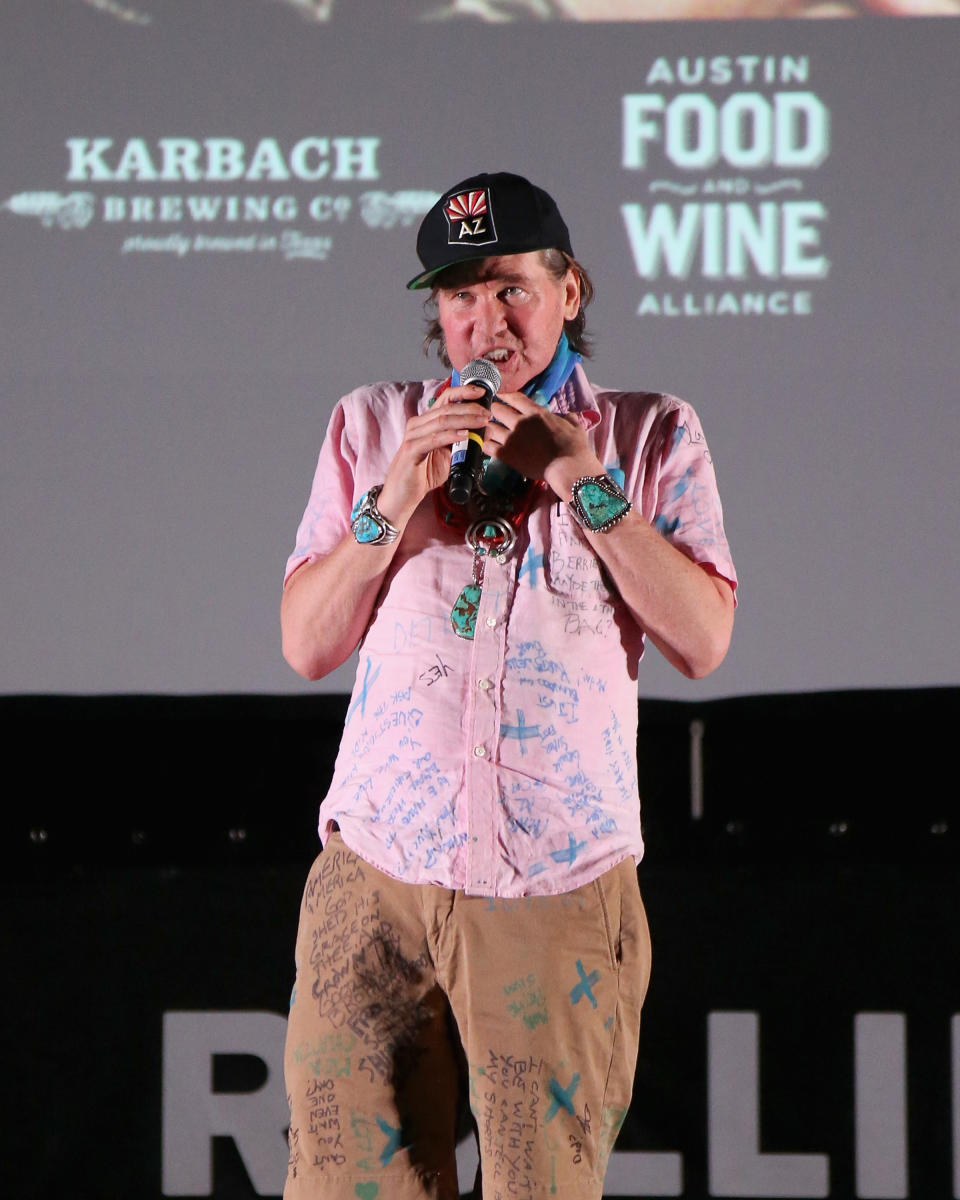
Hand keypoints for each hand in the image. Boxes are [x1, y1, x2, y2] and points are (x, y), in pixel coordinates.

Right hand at [378, 384, 489, 523]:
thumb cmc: (423, 475)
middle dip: (470, 408)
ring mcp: (413, 437)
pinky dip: (451, 436)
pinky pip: (434, 439)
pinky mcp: (411, 451)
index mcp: (425, 422)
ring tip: (482, 422)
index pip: (445, 399)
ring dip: (465, 420)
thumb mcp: (447, 456)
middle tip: (488, 413)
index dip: (464, 392)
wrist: (402, 496)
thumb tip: (483, 433)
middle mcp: (417, 425)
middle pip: (446, 408)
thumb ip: (461, 443)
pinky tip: (464, 435)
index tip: (482, 392)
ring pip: (442, 421)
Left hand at [483, 391, 602, 496]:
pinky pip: (487, 446)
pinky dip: (485, 444)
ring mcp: (511, 438)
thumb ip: (568, 418)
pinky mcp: (506, 454)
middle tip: (491, 413)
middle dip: (493, 410)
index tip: (499, 393)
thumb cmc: (574, 447)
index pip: (514, 397)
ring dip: (487, 427)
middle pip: (497, 408)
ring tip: (486, 429)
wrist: (568, 467)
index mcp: (536, 412)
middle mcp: (521, 422)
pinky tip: (486, 445)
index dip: (504, 394)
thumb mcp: (574, 426)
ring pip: (489, 426)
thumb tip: (570, 416)